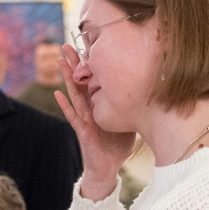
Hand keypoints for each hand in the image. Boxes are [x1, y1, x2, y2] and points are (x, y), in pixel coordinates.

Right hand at [55, 44, 136, 200]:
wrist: (108, 166)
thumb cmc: (118, 143)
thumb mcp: (128, 118)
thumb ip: (131, 103)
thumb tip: (151, 88)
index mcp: (100, 104)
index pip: (94, 79)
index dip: (90, 63)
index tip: (88, 43)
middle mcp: (90, 108)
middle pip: (81, 81)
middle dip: (74, 63)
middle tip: (67, 44)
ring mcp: (85, 119)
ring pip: (74, 94)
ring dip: (66, 78)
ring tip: (59, 62)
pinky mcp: (83, 131)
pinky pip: (73, 117)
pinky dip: (65, 106)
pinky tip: (57, 94)